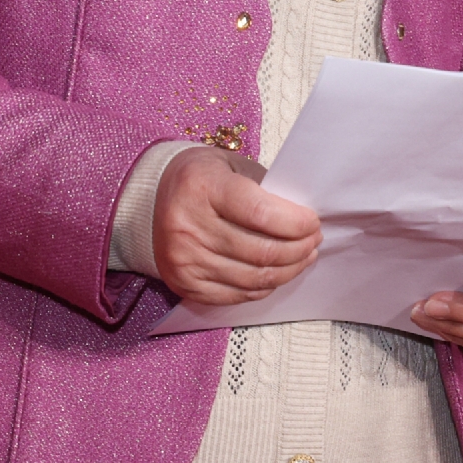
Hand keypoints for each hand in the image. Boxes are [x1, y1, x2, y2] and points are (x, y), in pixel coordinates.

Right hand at [151, 146, 321, 304]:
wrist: (149, 199)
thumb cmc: (201, 179)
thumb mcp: (231, 167)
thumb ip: (265, 190)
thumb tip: (303, 220)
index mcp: (202, 186)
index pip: (261, 213)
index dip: (296, 222)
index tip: (313, 222)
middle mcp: (188, 226)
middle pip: (262, 252)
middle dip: (299, 248)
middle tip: (313, 240)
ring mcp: (184, 259)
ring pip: (254, 279)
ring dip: (289, 270)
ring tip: (304, 256)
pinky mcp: (184, 284)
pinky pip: (237, 295)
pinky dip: (264, 287)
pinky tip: (276, 273)